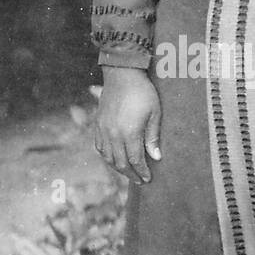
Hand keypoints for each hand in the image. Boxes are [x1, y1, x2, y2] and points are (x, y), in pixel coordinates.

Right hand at [94, 67, 161, 183]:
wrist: (122, 74)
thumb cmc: (143, 92)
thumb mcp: (155, 113)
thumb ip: (153, 137)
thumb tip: (156, 157)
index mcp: (129, 132)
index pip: (135, 160)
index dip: (142, 171)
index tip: (148, 178)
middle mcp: (113, 134)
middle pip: (121, 163)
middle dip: (131, 174)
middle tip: (140, 180)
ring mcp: (103, 129)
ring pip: (108, 158)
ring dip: (118, 168)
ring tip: (129, 172)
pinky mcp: (98, 124)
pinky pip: (99, 147)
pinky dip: (107, 157)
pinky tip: (114, 160)